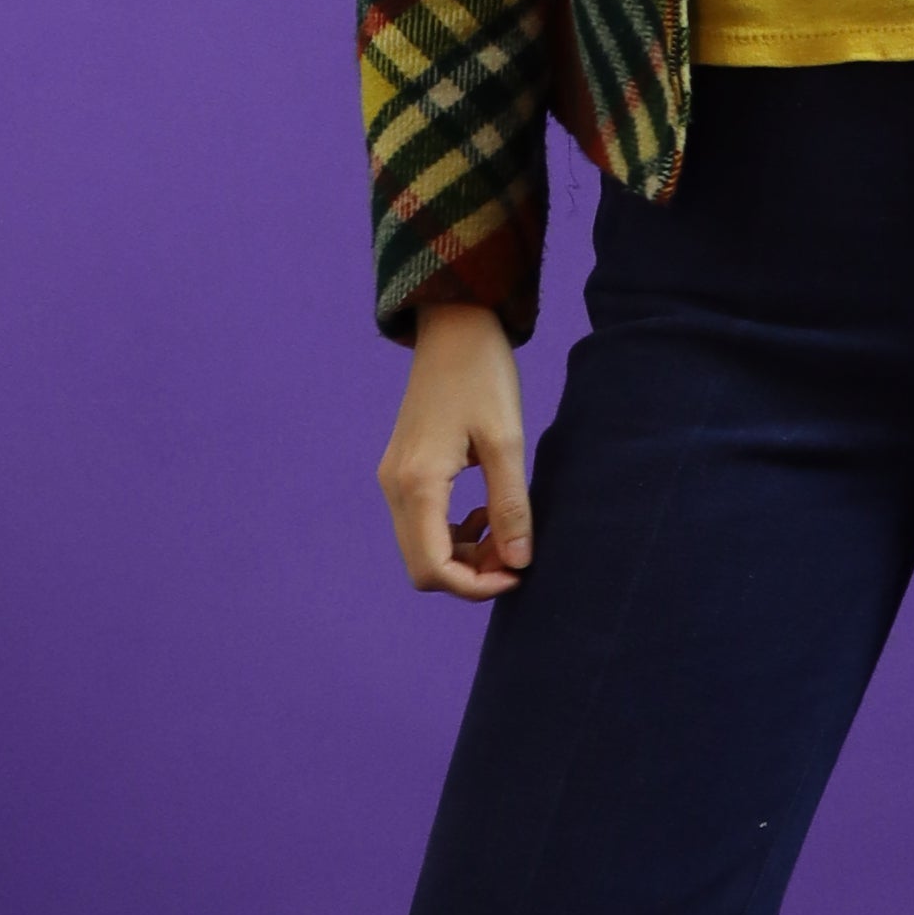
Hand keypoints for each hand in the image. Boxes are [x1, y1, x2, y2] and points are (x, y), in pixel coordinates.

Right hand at [378, 299, 530, 598]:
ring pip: (422, 549)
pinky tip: (485, 511)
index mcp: (418, 482)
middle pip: (423, 567)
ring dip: (464, 554)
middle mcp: (395, 487)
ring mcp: (394, 479)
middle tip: (516, 551)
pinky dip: (454, 533)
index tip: (517, 573)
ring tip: (506, 529)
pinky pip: (422, 525)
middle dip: (471, 573)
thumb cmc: (483, 376)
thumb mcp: (507, 442)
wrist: (454, 328)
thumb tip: (520, 562)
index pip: (433, 569)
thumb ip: (511, 506)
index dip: (475, 586)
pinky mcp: (402, 471)